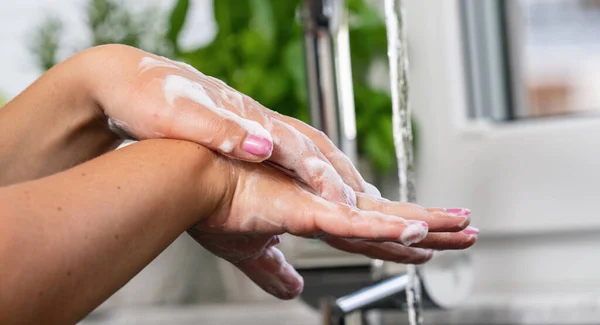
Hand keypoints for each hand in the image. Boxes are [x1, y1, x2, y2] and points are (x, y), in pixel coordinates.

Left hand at [82, 44, 378, 207]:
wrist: (127, 82)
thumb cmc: (149, 95)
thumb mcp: (180, 114)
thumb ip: (223, 131)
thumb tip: (263, 148)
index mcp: (246, 116)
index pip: (298, 150)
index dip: (324, 179)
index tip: (346, 204)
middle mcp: (257, 120)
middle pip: (315, 149)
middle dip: (345, 179)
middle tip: (373, 207)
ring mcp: (254, 126)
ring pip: (310, 150)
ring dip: (338, 175)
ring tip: (362, 200)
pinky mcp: (247, 134)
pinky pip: (294, 154)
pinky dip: (316, 172)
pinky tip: (320, 186)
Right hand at [187, 155, 477, 299]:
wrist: (193, 185)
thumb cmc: (218, 210)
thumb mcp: (253, 253)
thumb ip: (276, 272)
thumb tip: (291, 290)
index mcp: (317, 217)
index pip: (373, 231)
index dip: (404, 238)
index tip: (432, 241)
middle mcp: (327, 209)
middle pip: (391, 222)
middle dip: (434, 228)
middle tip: (468, 228)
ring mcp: (320, 208)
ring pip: (384, 221)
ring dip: (427, 226)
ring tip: (464, 227)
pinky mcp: (306, 210)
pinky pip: (353, 224)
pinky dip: (386, 228)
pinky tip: (417, 234)